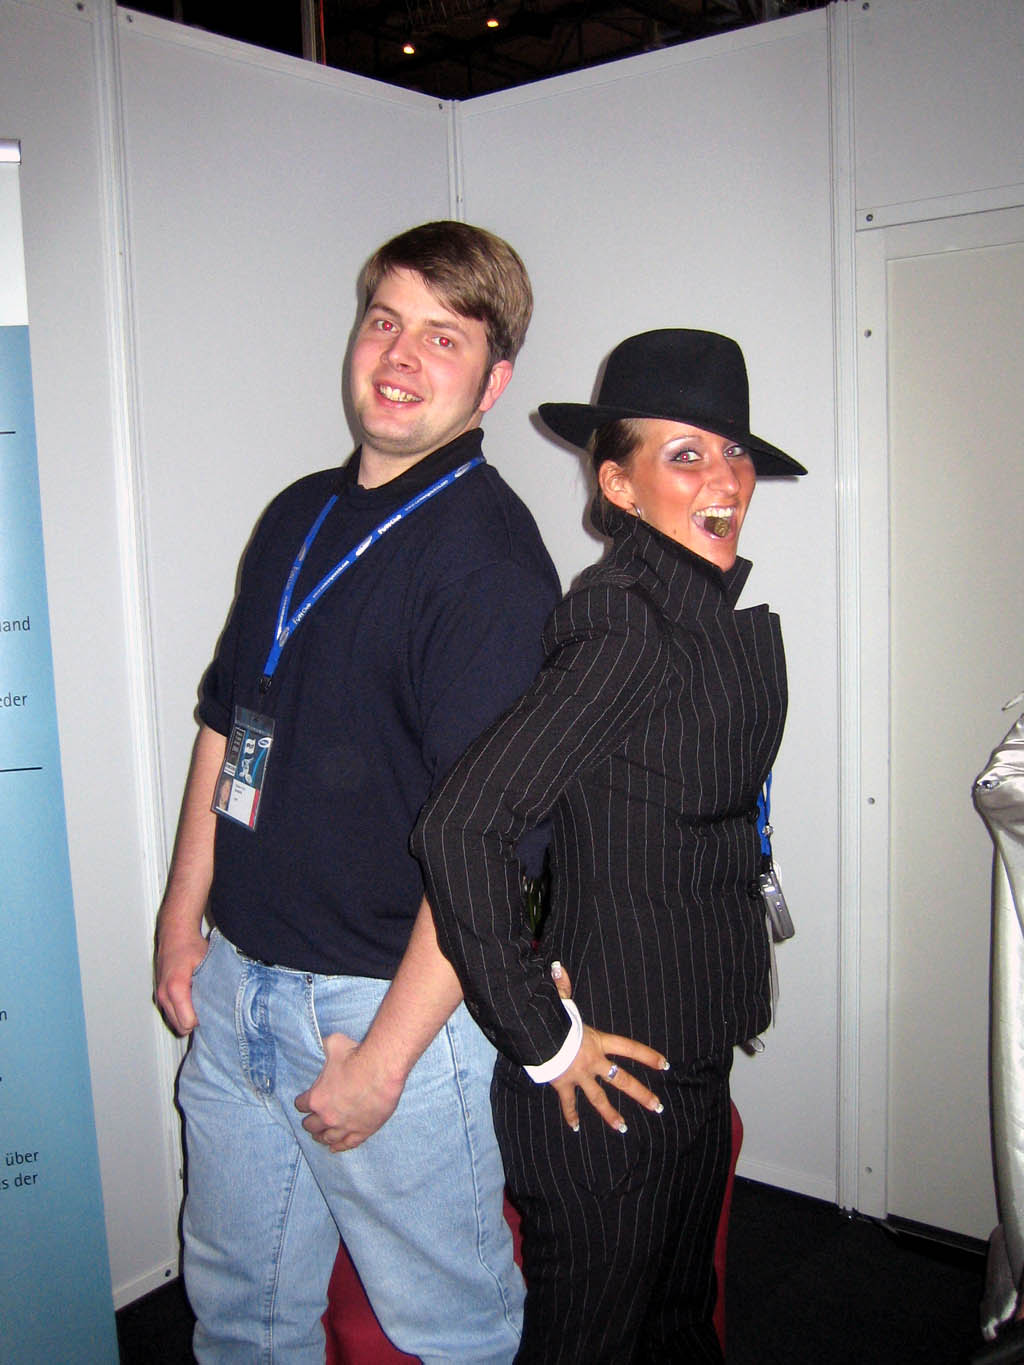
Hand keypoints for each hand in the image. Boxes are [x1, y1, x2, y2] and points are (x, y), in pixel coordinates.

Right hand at [154, 924, 208, 1034]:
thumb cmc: (190, 946)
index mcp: (175, 988)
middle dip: (194, 1021)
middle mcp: (164, 994)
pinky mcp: (159, 994)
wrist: (175, 933)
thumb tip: (226, 1001)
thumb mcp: (208, 964)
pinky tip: (190, 999)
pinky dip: (180, 1011)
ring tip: (198, 1001)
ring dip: (186, 1017)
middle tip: (206, 1006)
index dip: (202, 1019)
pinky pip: (170, 1013)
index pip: (188, 1023)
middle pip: (180, 1027)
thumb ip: (214, 985)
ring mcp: (159, 995)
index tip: (210, 1008)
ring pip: (174, 1022)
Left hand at [294, 1033, 405, 1152]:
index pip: (301, 1105)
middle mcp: (327, 1116)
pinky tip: (334, 1148)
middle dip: (311, 1121)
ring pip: (327, 1138)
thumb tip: (319, 1043)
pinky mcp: (362, 1131)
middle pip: (311, 1126)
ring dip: (322, 1136)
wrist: (382, 1068)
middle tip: (313, 1118)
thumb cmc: (356, 1055)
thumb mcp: (332, 1044)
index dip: (302, 1102)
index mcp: (316, 1098)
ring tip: (321, 1135)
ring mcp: (345, 1126)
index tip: (305, 1100)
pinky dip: (339, 1147)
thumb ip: (322, 1048)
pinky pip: (347, 1144)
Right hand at [547, 961, 667, 1134]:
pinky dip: (571, 1115)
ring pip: (599, 1099)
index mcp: (597, 1041)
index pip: (629, 1048)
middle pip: (622, 1080)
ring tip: (623, 1127)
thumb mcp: (560, 1001)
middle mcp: (593, 1061)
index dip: (648, 1056)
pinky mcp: (563, 1084)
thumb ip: (562, 986)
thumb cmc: (550, 1017)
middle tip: (658, 1107)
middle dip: (641, 1094)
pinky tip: (576, 1128)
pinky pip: (568, 1103)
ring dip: (611, 1115)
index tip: (665, 1065)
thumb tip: (557, 966)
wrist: (535, 1036)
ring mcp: (579, 1075)